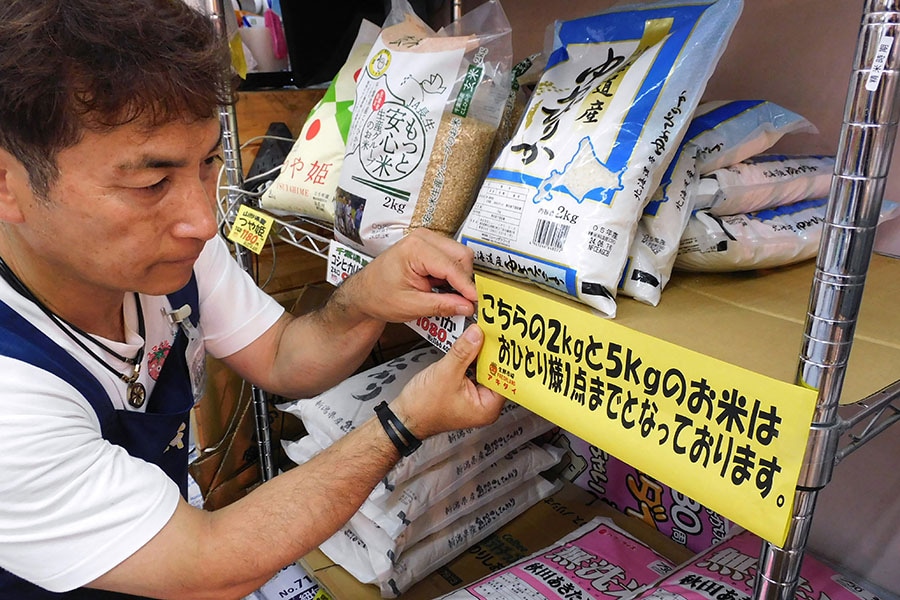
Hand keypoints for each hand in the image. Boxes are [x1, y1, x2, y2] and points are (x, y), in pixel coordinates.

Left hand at [341, 228, 476, 323]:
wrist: (364, 292)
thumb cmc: (379, 295)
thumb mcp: (411, 306)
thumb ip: (442, 305)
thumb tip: (466, 306)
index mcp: (415, 249)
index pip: (452, 267)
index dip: (467, 286)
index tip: (476, 302)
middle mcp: (422, 239)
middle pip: (461, 255)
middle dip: (465, 280)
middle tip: (464, 301)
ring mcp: (427, 240)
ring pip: (460, 255)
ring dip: (459, 277)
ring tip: (449, 295)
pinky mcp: (429, 246)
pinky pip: (452, 257)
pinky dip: (453, 274)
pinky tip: (443, 288)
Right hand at [390, 324, 505, 439]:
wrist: (403, 416)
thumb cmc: (423, 407)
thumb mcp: (445, 373)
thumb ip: (463, 352)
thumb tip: (477, 334)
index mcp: (488, 407)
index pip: (505, 378)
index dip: (504, 357)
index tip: (503, 338)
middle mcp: (485, 404)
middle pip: (495, 371)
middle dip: (491, 352)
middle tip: (492, 331)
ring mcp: (474, 396)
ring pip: (484, 369)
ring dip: (480, 353)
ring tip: (480, 334)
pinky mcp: (465, 389)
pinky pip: (473, 370)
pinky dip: (470, 358)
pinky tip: (469, 344)